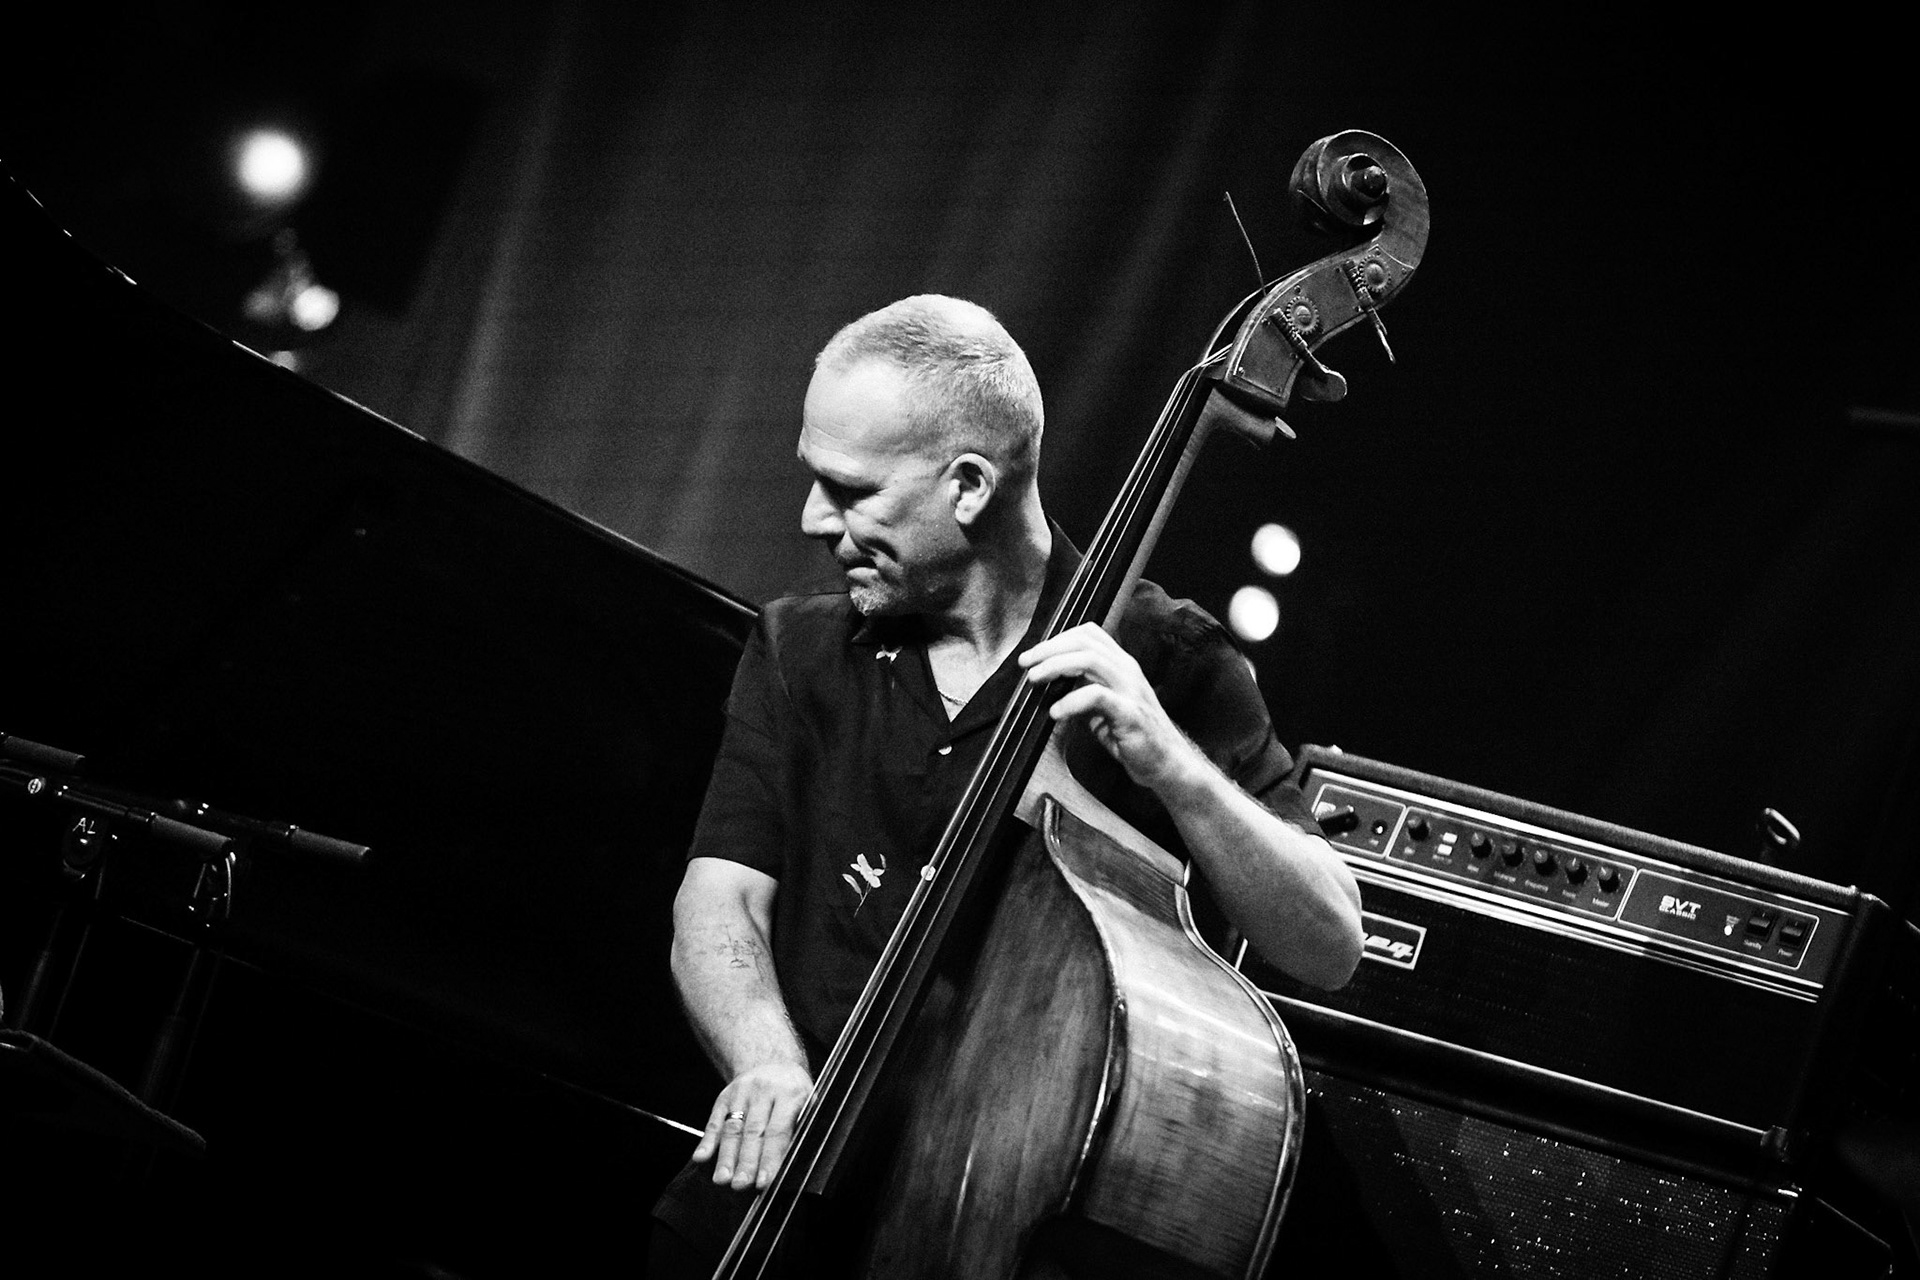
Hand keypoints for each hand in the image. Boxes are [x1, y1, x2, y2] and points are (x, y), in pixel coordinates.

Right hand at [692, 1060, 813, 1190]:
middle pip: (753, 1131)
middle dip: (746, 1161)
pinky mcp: (724, 1097)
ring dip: (726, 1156)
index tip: (764, 1181)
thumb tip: (793, 1164)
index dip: (770, 1158)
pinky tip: (701, 1158)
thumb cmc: (792, 1092)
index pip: (778, 1131)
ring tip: (722, 1179)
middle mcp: (763, 1091)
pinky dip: (707, 1141)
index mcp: (789, 1094)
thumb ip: (800, 1130)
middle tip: (741, 1185)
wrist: (772, 1062)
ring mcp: (741, 1092)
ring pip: (732, 1128)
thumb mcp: (807, 1103)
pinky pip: (714, 1120)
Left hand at [1017, 622, 1204, 793]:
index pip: (1089, 634)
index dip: (1058, 638)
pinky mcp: (1131, 713)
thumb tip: (1049, 682)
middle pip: (1085, 642)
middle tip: (1026, 664)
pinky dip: (1071, 701)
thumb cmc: (1134, 735)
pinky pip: (1097, 696)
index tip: (1034, 655)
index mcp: (1121, 665)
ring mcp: (1131, 690)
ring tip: (1035, 681)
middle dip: (1049, 649)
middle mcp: (1128, 671)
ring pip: (1090, 661)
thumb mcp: (1103, 707)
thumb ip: (1082, 689)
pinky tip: (1056, 711)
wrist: (1167, 763)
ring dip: (1056, 666)